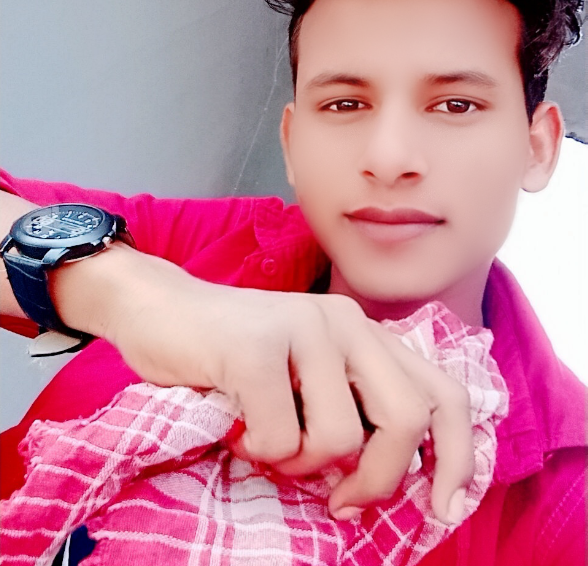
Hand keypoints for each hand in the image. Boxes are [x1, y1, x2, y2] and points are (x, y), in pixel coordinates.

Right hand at [65, 244, 473, 524]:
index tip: (443, 510)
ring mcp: (303, 327)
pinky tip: (235, 424)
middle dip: (378, 479)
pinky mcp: (257, 346)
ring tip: (264, 440)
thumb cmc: (232, 355)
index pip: (443, 392)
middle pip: (407, 419)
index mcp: (366, 333)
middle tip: (339, 500)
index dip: (458, 456)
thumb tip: (380, 484)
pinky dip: (256, 451)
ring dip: (298, 465)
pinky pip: (279, 439)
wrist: (158, 309)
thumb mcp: (306, 378)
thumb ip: (348, 408)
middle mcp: (346, 322)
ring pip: (340, 438)